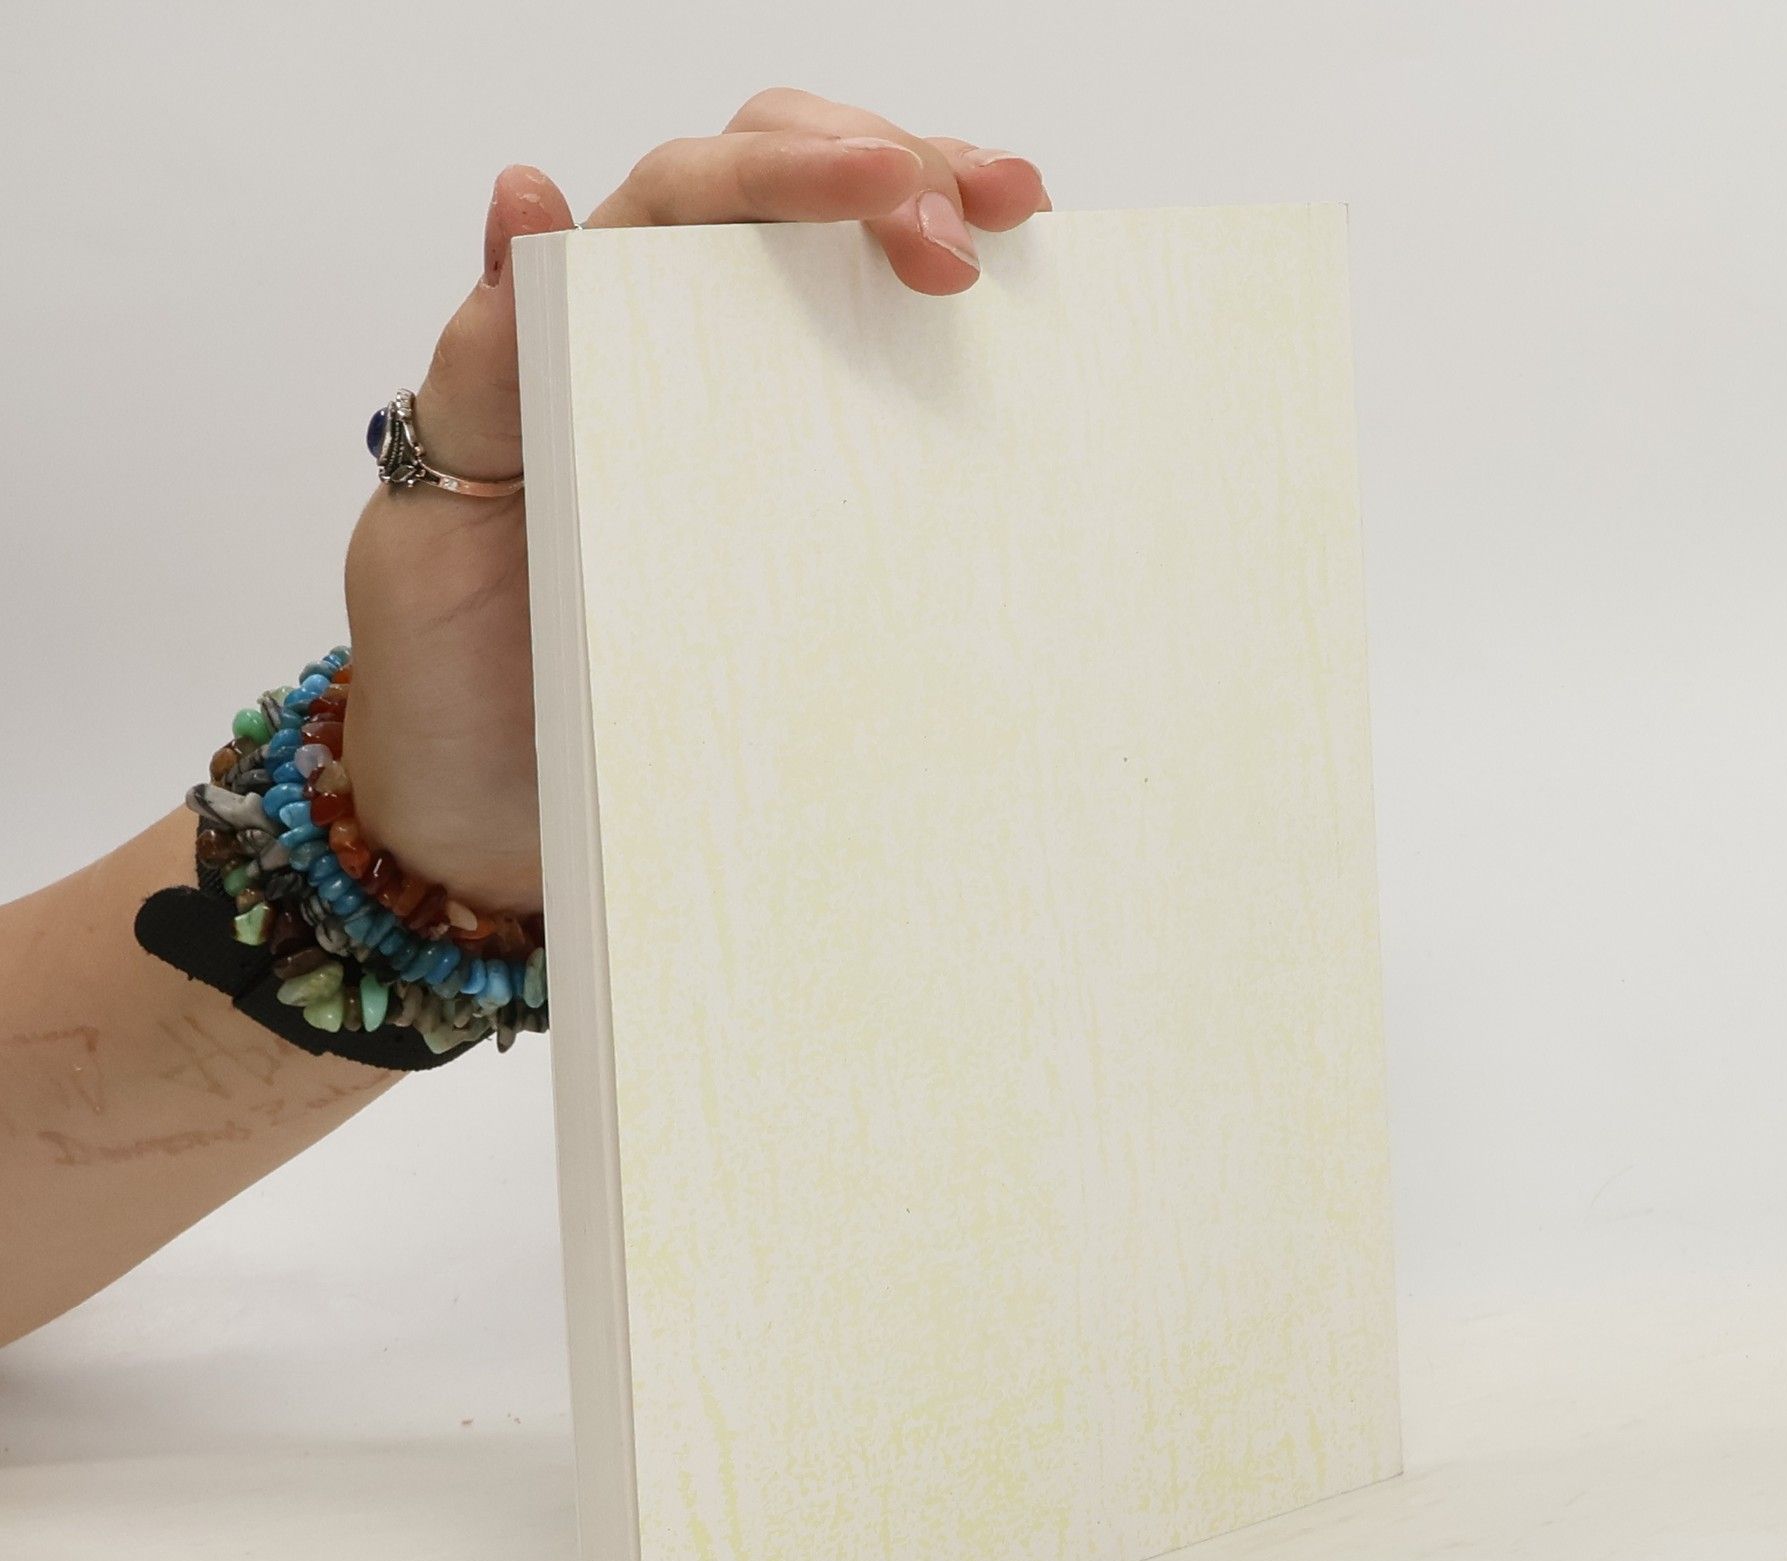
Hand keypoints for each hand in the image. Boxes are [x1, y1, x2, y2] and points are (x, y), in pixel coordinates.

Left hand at [340, 89, 1050, 915]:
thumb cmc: (449, 695)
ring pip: (835, 280)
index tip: (895, 187)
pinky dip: (948, 363)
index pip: (688, 195)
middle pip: (779, 199)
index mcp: (569, 347)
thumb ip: (478, 384)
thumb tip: (527, 203)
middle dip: (893, 170)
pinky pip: (874, 419)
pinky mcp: (792, 527)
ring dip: (936, 223)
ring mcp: (732, 439)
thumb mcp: (429, 540)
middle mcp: (657, 364)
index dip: (792, 164)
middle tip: (985, 221)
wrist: (490, 839)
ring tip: (1025, 224)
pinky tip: (1014, 335)